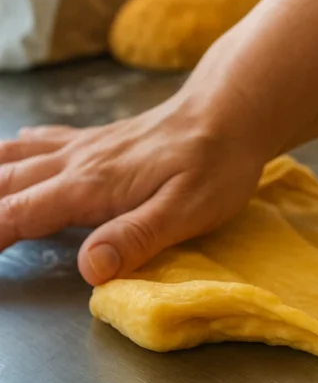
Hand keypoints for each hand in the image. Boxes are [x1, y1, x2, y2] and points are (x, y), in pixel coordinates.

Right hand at [0, 65, 268, 284]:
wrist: (230, 113)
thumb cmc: (215, 167)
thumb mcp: (186, 212)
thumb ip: (136, 238)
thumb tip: (91, 269)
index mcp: (90, 187)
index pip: (21, 215)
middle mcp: (75, 163)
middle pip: (5, 186)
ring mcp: (82, 149)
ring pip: (14, 160)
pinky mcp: (95, 142)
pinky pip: (37, 144)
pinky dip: (9, 152)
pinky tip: (5, 153)